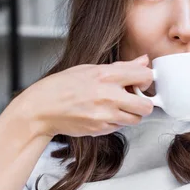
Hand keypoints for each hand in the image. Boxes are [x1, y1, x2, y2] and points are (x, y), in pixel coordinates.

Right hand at [14, 55, 154, 137]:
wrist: (42, 108)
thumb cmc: (63, 86)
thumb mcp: (91, 68)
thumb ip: (122, 66)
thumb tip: (143, 60)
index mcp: (106, 75)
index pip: (145, 76)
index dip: (146, 79)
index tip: (141, 81)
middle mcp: (108, 95)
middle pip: (147, 105)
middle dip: (144, 102)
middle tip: (135, 98)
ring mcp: (104, 114)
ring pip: (136, 119)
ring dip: (132, 114)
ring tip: (118, 106)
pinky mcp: (100, 129)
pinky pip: (120, 127)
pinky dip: (117, 121)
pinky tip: (104, 113)